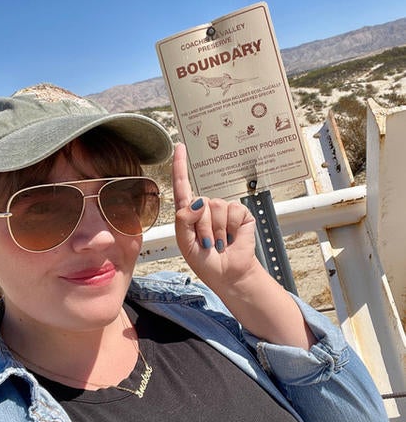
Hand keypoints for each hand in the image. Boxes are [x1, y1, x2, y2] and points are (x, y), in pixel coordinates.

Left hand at [172, 143, 257, 289]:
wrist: (228, 274)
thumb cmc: (205, 261)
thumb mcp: (185, 243)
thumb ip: (183, 221)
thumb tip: (197, 201)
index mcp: (189, 213)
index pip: (183, 185)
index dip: (180, 165)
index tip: (180, 147)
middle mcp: (206, 208)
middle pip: (200, 203)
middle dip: (202, 227)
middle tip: (207, 243)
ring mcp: (224, 210)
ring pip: (216, 207)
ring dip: (216, 230)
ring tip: (218, 243)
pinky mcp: (240, 215)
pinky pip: (233, 211)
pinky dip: (231, 228)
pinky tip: (231, 238)